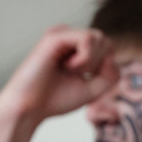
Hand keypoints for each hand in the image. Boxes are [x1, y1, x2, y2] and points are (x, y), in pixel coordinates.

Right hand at [0, 26, 117, 122]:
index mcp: (76, 47)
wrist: (29, 107)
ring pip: (99, 38)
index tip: (86, 81)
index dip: (105, 68)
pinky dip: (85, 58)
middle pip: (105, 41)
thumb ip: (110, 75)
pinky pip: (87, 39)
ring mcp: (61, 34)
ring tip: (70, 71)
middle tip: (76, 76)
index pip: (107, 48)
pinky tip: (68, 67)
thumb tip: (112, 57)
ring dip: (91, 62)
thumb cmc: (55, 99)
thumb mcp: (93, 89)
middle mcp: (69, 37)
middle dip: (99, 65)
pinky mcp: (55, 36)